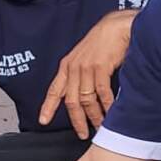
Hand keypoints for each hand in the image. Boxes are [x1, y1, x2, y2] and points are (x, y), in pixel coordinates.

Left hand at [38, 9, 136, 138]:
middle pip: (71, 101)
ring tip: (100, 126)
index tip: (43, 121)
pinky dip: (107, 105)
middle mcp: (73, 68)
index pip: (55, 90)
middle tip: (83, 133)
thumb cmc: (103, 42)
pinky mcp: (100, 66)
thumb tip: (81, 95)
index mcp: (67, 66)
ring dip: (94, 116)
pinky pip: (102, 92)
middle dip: (77, 120)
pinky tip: (111, 113)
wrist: (116, 27)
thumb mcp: (84, 58)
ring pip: (86, 99)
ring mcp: (86, 67)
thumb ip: (79, 75)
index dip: (48, 107)